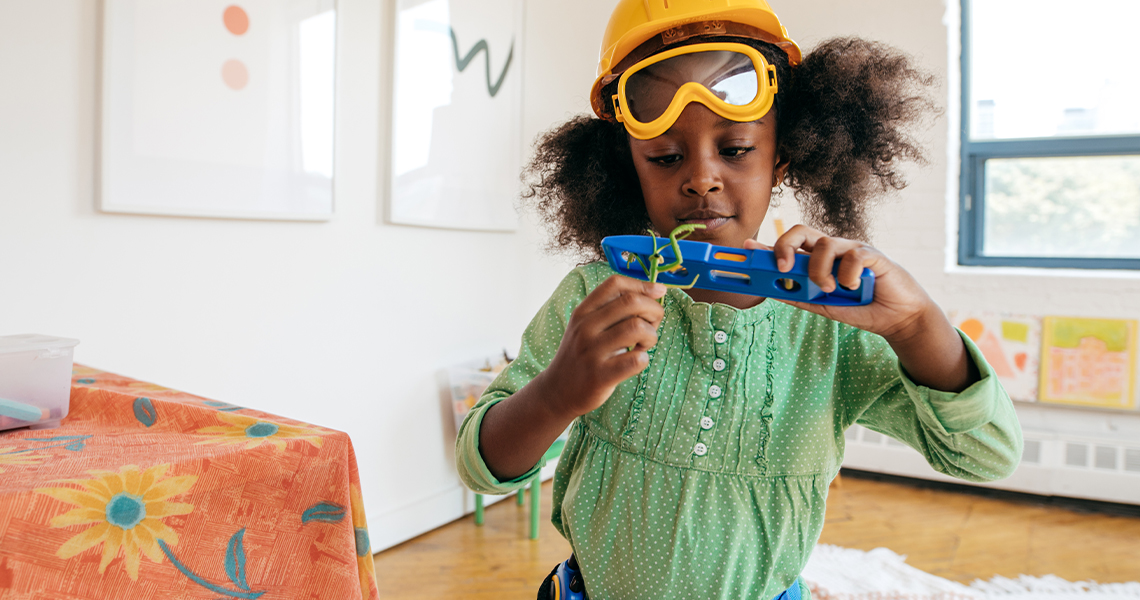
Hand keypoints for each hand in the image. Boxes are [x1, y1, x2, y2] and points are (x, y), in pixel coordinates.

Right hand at [543, 275, 665, 417]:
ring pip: (637, 328)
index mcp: (583, 311)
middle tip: (653, 325)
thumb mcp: (587, 326)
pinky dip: (644, 359)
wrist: (557, 391)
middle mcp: (585, 327)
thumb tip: (656, 291)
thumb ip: (613, 310)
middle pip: (631, 302)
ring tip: (644, 345)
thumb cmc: (582, 355)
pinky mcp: (600, 376)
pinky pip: (635, 360)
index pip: (615, 284)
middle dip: (654, 310)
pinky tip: (636, 361)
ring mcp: (591, 352)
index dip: (643, 285)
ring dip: (651, 335)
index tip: (658, 293)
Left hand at [744, 225, 935, 342]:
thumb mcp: (822, 304)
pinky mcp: (872, 254)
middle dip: (785, 246)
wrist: (896, 318)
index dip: (767, 244)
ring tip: (830, 289)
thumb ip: (799, 295)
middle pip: (800, 230)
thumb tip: (770, 289)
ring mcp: (851, 249)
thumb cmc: (859, 307)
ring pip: (825, 244)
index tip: (746, 247)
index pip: (789, 245)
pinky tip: (855, 287)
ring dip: (821, 271)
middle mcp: (832, 250)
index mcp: (817, 260)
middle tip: (783, 268)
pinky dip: (848, 275)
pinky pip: (853, 256)